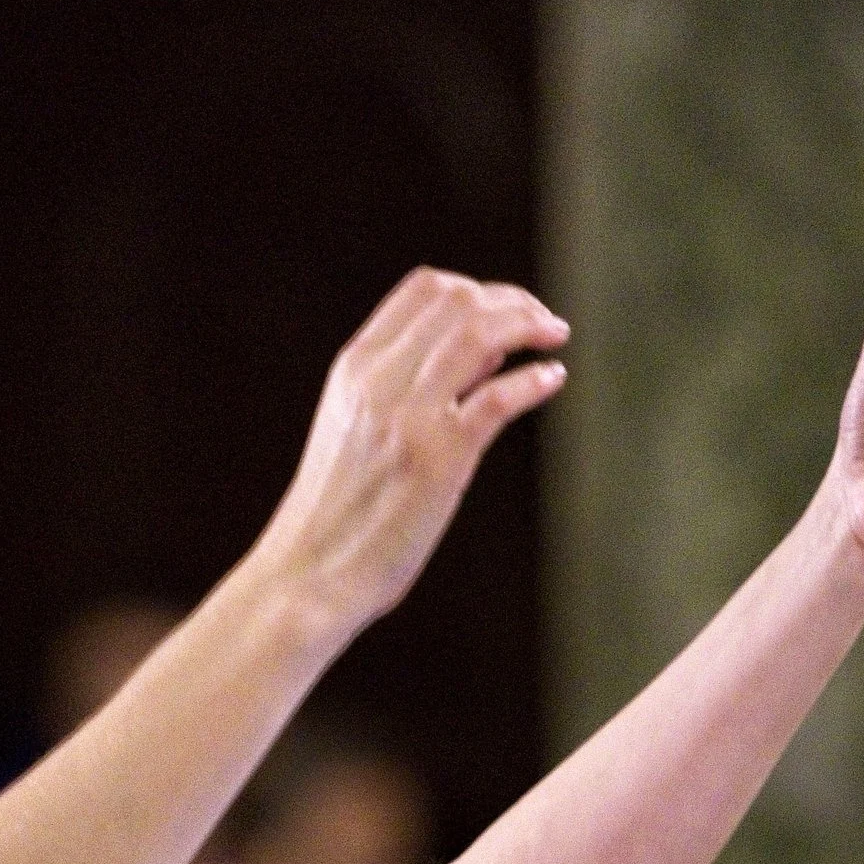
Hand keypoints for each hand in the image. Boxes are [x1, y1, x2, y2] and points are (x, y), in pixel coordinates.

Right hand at [257, 267, 569, 627]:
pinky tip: (551, 379)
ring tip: (554, 337)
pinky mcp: (439, 458)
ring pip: (479, 333)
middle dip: (513, 302)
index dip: (478, 289)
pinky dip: (533, 381)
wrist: (309, 574)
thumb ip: (401, 385)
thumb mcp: (355, 427)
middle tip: (543, 324)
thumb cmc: (337, 511)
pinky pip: (498, 397)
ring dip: (529, 325)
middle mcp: (379, 380)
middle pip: (459, 301)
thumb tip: (482, 353)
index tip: (507, 309)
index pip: (424, 290)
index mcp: (354, 367)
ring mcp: (409, 416)